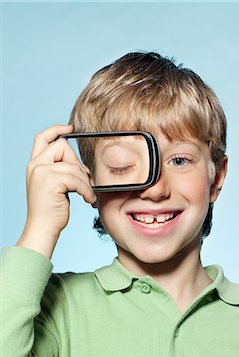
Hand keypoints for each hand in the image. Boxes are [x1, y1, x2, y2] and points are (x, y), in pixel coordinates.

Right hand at [16, 125, 96, 257]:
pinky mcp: (50, 181)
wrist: (42, 228)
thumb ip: (60, 170)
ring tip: (86, 195)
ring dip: (85, 182)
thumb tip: (80, 165)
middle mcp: (35, 165)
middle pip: (62, 146)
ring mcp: (41, 172)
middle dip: (77, 163)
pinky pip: (77, 179)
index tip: (70, 128)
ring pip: (73, 165)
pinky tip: (86, 199)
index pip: (43, 138)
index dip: (56, 129)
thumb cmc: (51, 211)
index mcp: (34, 165)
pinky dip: (86, 190)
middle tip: (83, 181)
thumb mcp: (53, 186)